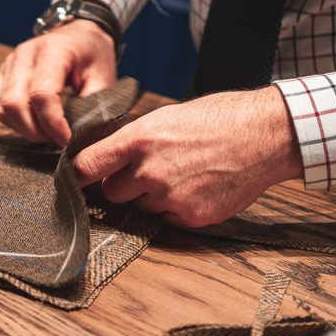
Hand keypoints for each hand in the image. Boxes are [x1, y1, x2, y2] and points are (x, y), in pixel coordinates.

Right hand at [0, 20, 116, 143]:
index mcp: (53, 51)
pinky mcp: (2, 72)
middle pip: (15, 103)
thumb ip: (92, 106)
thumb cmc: (93, 55)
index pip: (42, 95)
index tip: (67, 139)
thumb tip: (79, 136)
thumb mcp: (103, 78)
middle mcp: (25, 54)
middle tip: (56, 139)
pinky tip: (30, 122)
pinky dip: (9, 120)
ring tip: (46, 132)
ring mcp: (10, 62)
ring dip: (22, 127)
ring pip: (1, 107)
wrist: (80, 34)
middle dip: (35, 131)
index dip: (53, 124)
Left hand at [71, 86, 302, 227]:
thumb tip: (110, 160)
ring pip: (143, 206)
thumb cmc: (219, 119)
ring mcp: (170, 197)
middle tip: (149, 169)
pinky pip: (168, 218)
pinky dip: (177, 207)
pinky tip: (198, 186)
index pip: (88, 166)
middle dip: (124, 184)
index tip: (71, 180)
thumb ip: (135, 141)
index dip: (77, 175)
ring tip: (184, 172)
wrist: (264, 135)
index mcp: (139, 139)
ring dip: (153, 195)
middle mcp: (150, 171)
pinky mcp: (191, 216)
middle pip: (112, 192)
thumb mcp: (167, 117)